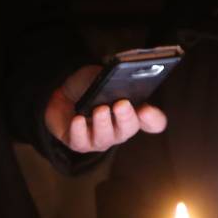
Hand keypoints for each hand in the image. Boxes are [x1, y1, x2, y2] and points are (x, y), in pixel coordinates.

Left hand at [44, 67, 166, 152]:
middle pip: (129, 129)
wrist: (63, 95)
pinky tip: (78, 119)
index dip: (153, 118)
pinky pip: (80, 141)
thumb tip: (118, 74)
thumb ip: (112, 76)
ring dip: (103, 124)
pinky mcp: (79, 143)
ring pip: (105, 138)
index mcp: (133, 112)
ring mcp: (100, 139)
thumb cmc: (88, 86)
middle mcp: (119, 129)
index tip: (147, 109)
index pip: (153, 121)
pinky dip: (79, 130)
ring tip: (100, 109)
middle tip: (121, 104)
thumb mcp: (102, 75)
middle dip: (126, 117)